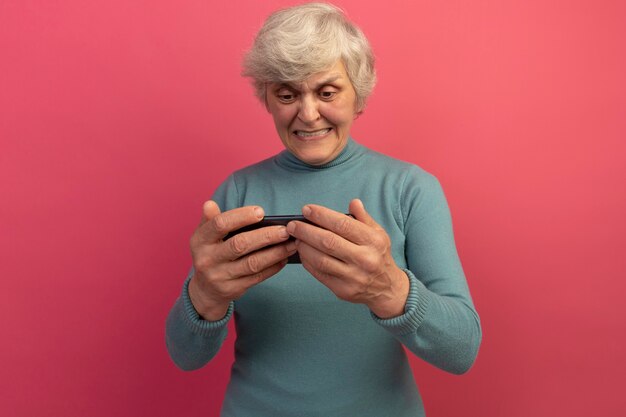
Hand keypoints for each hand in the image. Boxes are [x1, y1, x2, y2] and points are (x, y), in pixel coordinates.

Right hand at [188, 201, 296, 319]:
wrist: (205, 289)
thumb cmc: (211, 253)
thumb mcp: (204, 236)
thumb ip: (210, 219)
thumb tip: (210, 204)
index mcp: (200, 240)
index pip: (220, 224)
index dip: (241, 216)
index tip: (260, 212)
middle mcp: (207, 259)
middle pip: (240, 244)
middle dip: (266, 236)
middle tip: (285, 230)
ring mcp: (220, 276)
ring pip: (253, 263)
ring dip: (275, 252)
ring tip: (291, 243)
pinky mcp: (233, 289)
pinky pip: (257, 277)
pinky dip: (273, 267)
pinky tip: (284, 257)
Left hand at [286, 199, 408, 317]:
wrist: (387, 288)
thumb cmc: (378, 256)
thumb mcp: (378, 234)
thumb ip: (364, 218)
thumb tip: (353, 202)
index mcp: (373, 241)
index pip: (343, 224)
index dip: (322, 215)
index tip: (306, 210)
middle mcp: (365, 259)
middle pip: (328, 242)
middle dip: (306, 231)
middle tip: (293, 225)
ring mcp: (353, 276)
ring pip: (321, 259)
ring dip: (304, 247)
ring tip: (296, 238)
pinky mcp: (343, 290)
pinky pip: (320, 274)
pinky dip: (308, 262)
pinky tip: (303, 253)